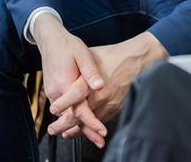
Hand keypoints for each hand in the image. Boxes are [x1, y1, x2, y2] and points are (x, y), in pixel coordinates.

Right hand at [35, 15, 106, 147]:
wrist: (49, 39)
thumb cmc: (67, 45)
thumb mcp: (82, 54)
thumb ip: (90, 71)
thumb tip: (100, 85)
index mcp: (64, 83)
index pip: (79, 109)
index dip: (91, 122)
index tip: (102, 131)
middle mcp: (56, 91)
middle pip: (72, 117)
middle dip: (86, 131)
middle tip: (100, 141)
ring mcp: (52, 92)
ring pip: (66, 114)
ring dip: (79, 125)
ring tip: (93, 136)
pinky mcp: (52, 91)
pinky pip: (63, 108)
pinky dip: (72, 116)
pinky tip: (81, 121)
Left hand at [50, 33, 167, 146]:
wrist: (136, 61)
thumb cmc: (114, 56)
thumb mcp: (90, 56)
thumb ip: (77, 69)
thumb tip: (65, 73)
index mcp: (92, 81)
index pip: (75, 96)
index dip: (63, 104)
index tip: (54, 110)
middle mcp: (100, 95)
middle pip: (80, 115)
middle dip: (65, 125)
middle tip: (53, 129)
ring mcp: (108, 104)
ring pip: (90, 122)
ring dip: (76, 130)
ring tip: (65, 134)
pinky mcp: (115, 108)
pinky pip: (100, 121)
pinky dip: (90, 127)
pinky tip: (83, 129)